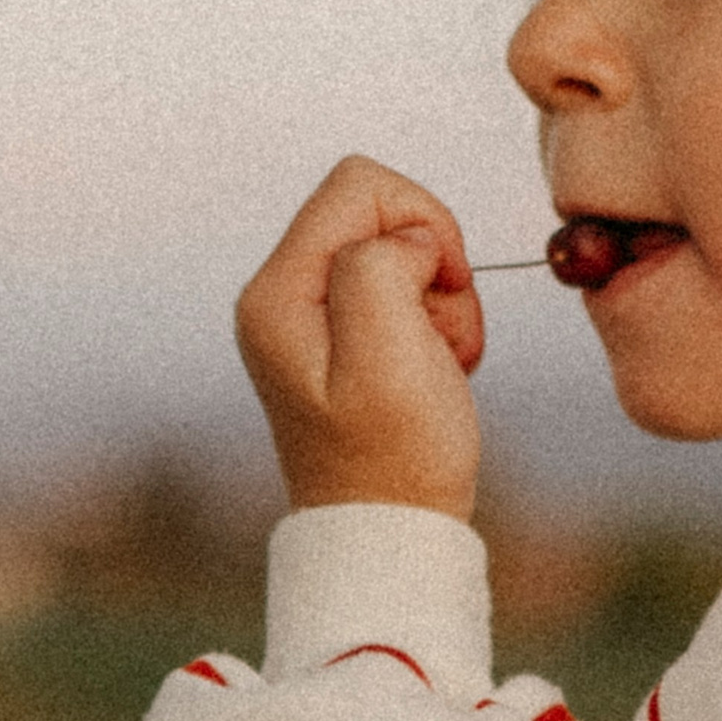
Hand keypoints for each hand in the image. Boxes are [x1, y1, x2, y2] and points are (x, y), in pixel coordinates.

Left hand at [235, 156, 485, 518]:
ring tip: (441, 358)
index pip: (359, 186)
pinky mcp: (341, 337)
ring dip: (442, 296)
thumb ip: (382, 263)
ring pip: (400, 250)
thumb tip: (404, 242)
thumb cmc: (394, 458)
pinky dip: (436, 318)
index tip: (443, 287)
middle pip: (379, 211)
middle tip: (442, 329)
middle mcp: (281, 296)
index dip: (421, 221)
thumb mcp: (388, 352)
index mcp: (278, 292)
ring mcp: (309, 318)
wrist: (390, 534)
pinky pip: (402, 287)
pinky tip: (435, 366)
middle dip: (434, 260)